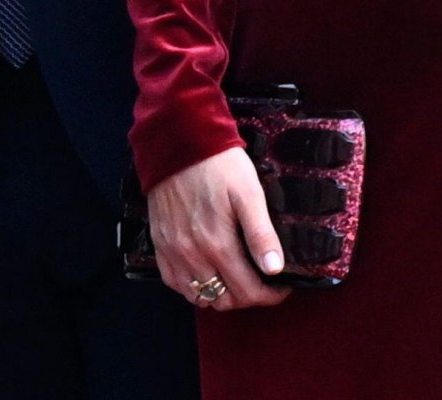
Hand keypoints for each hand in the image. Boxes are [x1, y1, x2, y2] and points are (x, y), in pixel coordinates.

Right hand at [147, 147, 292, 310]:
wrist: (179, 142)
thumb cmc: (219, 164)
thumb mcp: (248, 192)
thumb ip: (260, 233)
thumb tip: (274, 269)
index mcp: (218, 244)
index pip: (248, 292)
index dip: (269, 296)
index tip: (281, 288)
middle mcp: (192, 255)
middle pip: (224, 299)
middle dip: (248, 296)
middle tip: (261, 281)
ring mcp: (173, 252)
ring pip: (200, 296)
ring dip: (221, 294)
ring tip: (237, 278)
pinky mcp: (160, 245)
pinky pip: (175, 283)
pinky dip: (193, 286)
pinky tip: (207, 272)